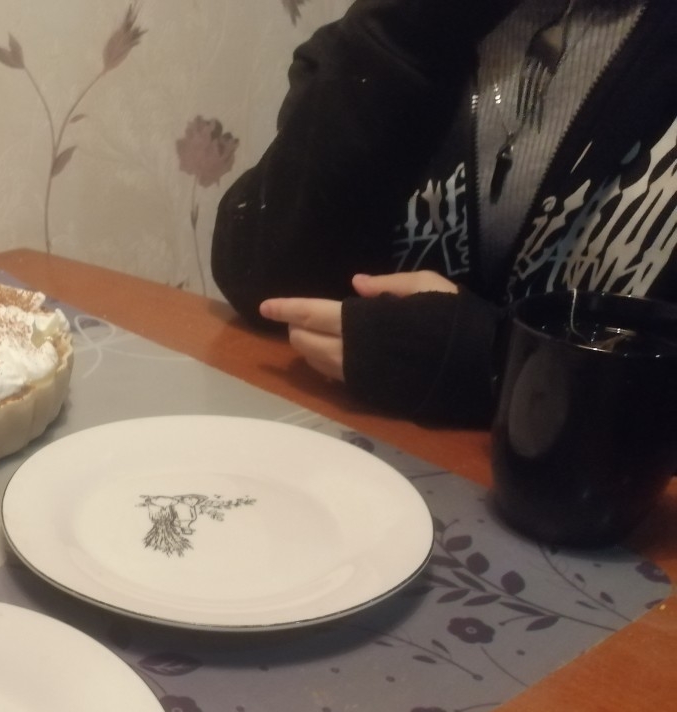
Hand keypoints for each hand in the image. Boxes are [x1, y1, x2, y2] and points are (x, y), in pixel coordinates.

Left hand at [258, 271, 458, 381]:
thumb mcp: (430, 286)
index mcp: (365, 321)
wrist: (482, 369)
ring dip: (308, 349)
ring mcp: (360, 376)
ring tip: (311, 336)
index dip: (287, 308)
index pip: (313, 314)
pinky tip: (331, 356)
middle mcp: (355, 352)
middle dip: (297, 329)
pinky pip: (336, 378)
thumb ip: (389, 284)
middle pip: (307, 342)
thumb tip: (356, 283)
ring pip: (318, 364)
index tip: (264, 306)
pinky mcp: (370, 393)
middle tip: (298, 318)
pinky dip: (325, 365)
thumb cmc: (457, 320)